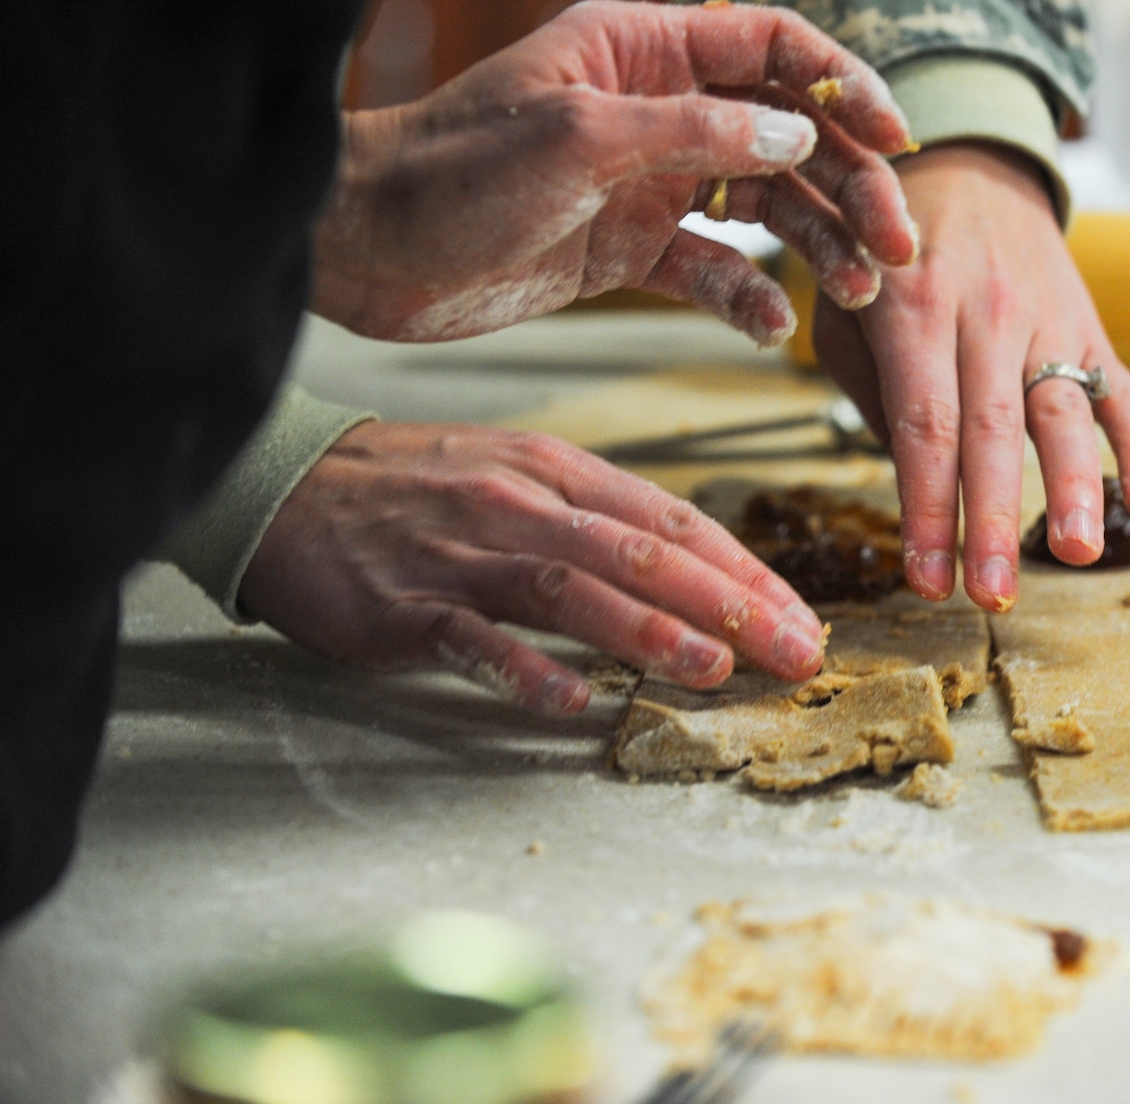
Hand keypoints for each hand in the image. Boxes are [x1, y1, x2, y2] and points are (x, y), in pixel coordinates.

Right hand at [237, 422, 826, 714]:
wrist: (285, 481)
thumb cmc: (415, 486)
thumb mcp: (519, 473)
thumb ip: (601, 519)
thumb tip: (692, 569)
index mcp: (560, 473)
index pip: (675, 522)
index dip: (745, 572)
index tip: (801, 618)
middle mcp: (523, 505)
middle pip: (643, 553)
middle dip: (729, 605)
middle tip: (791, 652)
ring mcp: (465, 554)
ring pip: (573, 589)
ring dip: (648, 630)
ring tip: (712, 670)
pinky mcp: (405, 604)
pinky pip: (473, 637)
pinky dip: (524, 668)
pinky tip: (571, 699)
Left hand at [313, 0, 915, 342]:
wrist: (368, 251)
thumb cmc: (450, 172)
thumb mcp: (578, 138)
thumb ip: (694, 134)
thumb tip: (796, 137)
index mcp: (644, 52)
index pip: (773, 47)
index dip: (844, 86)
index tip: (897, 138)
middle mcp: (657, 111)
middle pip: (787, 137)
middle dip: (850, 186)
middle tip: (895, 244)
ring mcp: (648, 183)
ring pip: (764, 208)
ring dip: (817, 247)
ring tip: (857, 291)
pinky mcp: (629, 250)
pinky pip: (713, 270)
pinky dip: (749, 297)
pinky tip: (772, 327)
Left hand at [811, 142, 1129, 611]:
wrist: (967, 162)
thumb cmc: (888, 253)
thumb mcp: (845, 304)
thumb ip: (871, 391)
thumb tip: (914, 485)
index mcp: (912, 310)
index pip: (924, 425)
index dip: (926, 508)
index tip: (926, 580)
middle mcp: (983, 314)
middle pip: (991, 432)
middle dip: (991, 521)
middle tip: (992, 596)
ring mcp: (1045, 320)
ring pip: (1063, 412)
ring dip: (1072, 489)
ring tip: (1077, 555)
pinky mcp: (1089, 326)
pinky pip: (1123, 390)